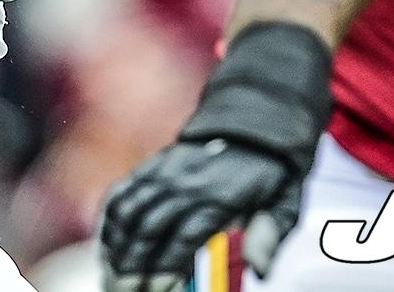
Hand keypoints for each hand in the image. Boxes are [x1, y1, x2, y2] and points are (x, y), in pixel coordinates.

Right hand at [99, 23, 331, 287]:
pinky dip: (109, 218)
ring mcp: (166, 171)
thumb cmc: (273, 170)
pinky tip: (106, 243)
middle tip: (126, 291)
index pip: (185, 235)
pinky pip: (123, 191)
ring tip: (111, 275)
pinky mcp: (154, 166)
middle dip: (134, 264)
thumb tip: (262, 272)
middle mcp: (187, 182)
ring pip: (129, 210)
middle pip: (150, 227)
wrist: (255, 118)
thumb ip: (270, 233)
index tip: (158, 288)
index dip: (167, 265)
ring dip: (116, 245)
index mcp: (220, 195)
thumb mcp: (287, 200)